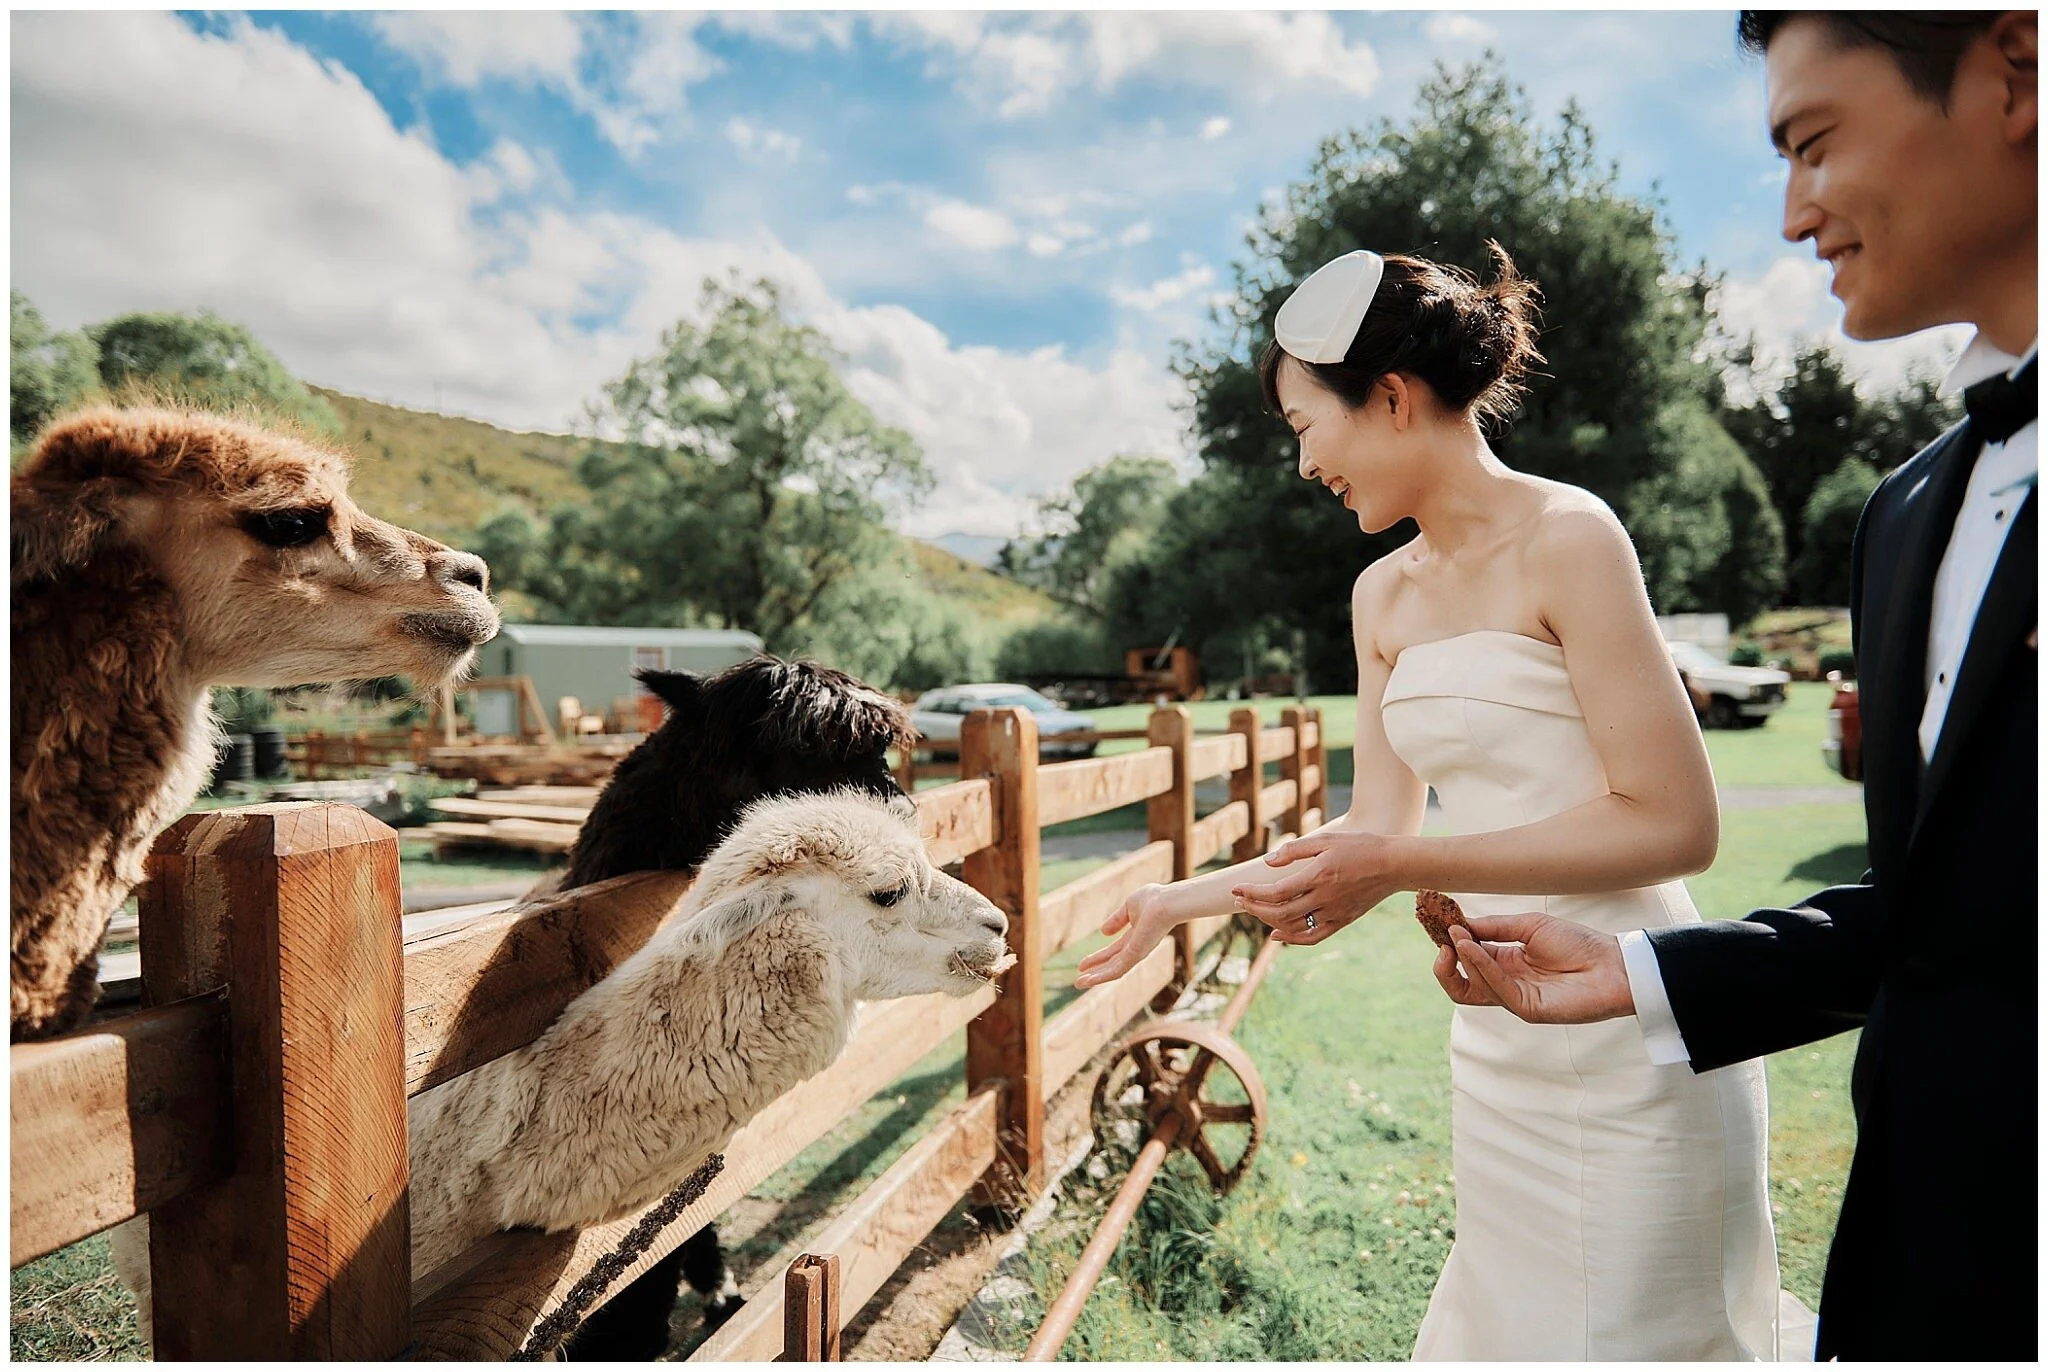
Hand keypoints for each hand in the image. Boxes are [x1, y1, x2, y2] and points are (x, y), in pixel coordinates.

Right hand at [1074, 883, 1176, 988]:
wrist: (1167, 902)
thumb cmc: (1154, 900)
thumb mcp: (1129, 906)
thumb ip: (1117, 919)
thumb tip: (1103, 932)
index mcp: (1136, 937)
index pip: (1114, 951)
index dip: (1099, 957)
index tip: (1083, 964)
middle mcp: (1137, 948)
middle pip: (1113, 964)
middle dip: (1096, 971)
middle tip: (1079, 981)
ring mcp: (1137, 953)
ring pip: (1113, 971)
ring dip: (1096, 978)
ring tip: (1078, 984)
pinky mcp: (1135, 956)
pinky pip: (1116, 970)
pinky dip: (1101, 976)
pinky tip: (1087, 980)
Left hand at [1229, 830, 1401, 945]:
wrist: (1393, 865)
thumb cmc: (1360, 846)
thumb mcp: (1326, 840)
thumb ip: (1295, 849)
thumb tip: (1268, 861)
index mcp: (1318, 876)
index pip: (1276, 892)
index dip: (1252, 893)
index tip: (1236, 889)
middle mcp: (1324, 898)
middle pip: (1280, 912)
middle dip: (1254, 908)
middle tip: (1239, 901)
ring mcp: (1334, 913)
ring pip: (1293, 927)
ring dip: (1268, 921)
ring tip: (1254, 911)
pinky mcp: (1342, 921)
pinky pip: (1312, 937)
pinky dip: (1292, 939)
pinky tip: (1277, 934)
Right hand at [1430, 913, 1634, 1023]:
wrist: (1613, 964)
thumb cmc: (1578, 943)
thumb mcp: (1529, 926)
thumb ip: (1494, 928)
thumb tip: (1459, 927)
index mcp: (1506, 963)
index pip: (1468, 960)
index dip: (1451, 945)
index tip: (1440, 924)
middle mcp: (1507, 983)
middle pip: (1461, 985)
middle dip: (1445, 966)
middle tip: (1442, 943)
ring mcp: (1516, 998)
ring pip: (1473, 989)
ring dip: (1462, 960)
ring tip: (1456, 938)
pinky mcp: (1527, 1009)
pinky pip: (1496, 989)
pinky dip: (1480, 967)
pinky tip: (1473, 947)